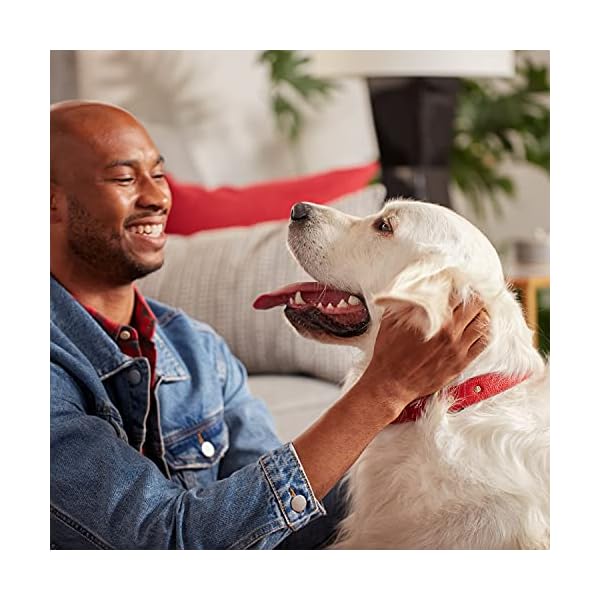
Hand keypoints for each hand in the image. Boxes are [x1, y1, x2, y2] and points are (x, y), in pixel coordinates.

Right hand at [358, 294, 489, 421]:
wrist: (391, 383)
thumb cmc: (389, 353)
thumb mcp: (390, 321)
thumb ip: (405, 303)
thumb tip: (413, 289)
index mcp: (433, 318)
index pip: (457, 294)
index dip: (458, 287)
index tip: (457, 285)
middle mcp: (450, 331)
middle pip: (476, 305)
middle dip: (474, 297)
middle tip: (470, 296)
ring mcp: (458, 348)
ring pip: (484, 323)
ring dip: (482, 314)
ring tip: (477, 311)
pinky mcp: (461, 362)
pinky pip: (484, 343)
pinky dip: (485, 332)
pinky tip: (479, 329)